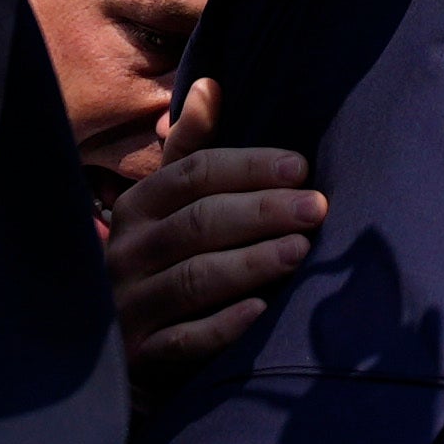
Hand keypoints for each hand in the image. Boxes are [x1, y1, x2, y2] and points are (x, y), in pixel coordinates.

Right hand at [103, 80, 324, 410]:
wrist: (126, 354)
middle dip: (261, 211)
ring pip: (193, 278)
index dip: (248, 167)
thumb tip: (211, 85)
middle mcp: (127, 253)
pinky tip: (261, 312)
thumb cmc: (164, 263)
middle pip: (198, 223)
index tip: (301, 167)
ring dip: (250, 262)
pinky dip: (223, 325)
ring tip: (300, 250)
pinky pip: (184, 340)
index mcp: (137, 208)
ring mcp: (130, 307)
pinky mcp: (141, 358)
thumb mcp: (168, 205)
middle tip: (317, 208)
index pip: (192, 175)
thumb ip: (189, 151)